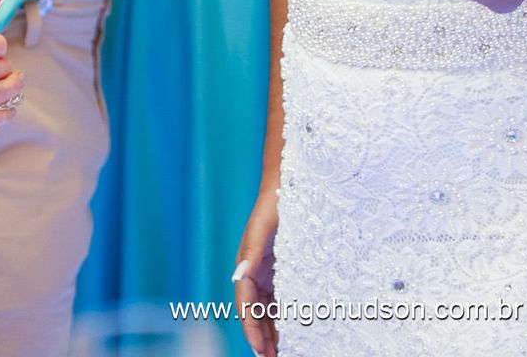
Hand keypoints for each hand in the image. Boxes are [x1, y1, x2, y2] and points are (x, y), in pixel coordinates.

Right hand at [233, 192, 279, 356]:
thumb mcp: (261, 232)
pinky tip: (288, 329)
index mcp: (246, 267)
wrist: (287, 187)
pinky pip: (278, 299)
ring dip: (270, 330)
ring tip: (277, 352)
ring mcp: (267, 273)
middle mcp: (254, 273)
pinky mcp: (280, 270)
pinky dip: (280, 316)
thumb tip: (238, 276)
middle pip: (255, 313)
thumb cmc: (273, 208)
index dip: (251, 328)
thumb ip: (250, 255)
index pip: (246, 306)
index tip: (259, 349)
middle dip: (260, 336)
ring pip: (267, 310)